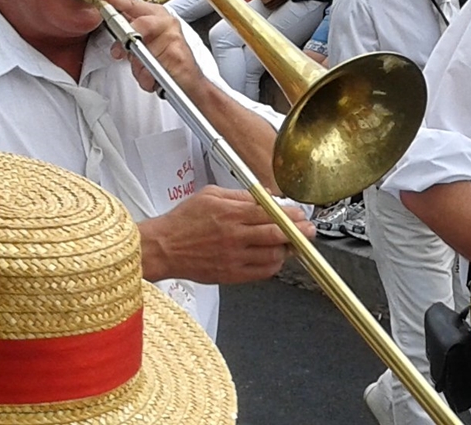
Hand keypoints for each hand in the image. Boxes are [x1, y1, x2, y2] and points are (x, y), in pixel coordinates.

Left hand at [100, 0, 204, 94]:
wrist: (188, 82)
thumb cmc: (169, 63)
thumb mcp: (147, 44)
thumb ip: (132, 33)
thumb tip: (114, 28)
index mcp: (159, 16)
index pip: (134, 4)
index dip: (117, 0)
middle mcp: (167, 24)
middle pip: (139, 24)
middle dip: (126, 41)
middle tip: (120, 50)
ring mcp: (173, 38)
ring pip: (141, 51)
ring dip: (139, 66)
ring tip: (147, 69)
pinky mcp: (175, 55)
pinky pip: (149, 68)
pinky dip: (147, 77)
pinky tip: (154, 77)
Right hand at [140, 186, 314, 283]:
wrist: (162, 248)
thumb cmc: (183, 220)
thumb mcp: (210, 195)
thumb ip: (241, 195)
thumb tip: (266, 196)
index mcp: (230, 213)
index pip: (271, 213)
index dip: (291, 214)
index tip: (301, 214)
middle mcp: (234, 236)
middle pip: (278, 235)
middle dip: (299, 233)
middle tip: (309, 231)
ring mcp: (233, 257)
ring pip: (273, 255)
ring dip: (287, 250)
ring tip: (291, 244)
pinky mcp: (230, 275)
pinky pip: (261, 273)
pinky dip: (273, 266)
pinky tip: (274, 258)